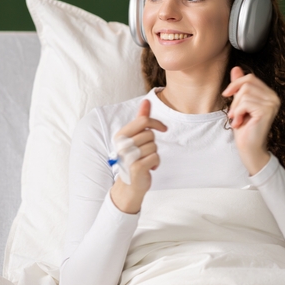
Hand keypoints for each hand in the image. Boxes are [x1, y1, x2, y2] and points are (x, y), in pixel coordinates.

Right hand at [109, 99, 166, 213]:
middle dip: (153, 143)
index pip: (143, 121)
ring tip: (146, 160)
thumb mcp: (135, 137)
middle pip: (150, 135)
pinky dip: (156, 163)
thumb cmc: (133, 158)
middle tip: (145, 152)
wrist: (129, 183)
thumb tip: (146, 101)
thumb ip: (141, 119)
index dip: (156, 123)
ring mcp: (128, 156)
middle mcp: (122, 144)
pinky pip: (156, 157)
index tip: (163, 129)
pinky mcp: (136, 167)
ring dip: (154, 154)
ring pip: (154, 146)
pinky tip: (149, 167)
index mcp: (121, 135)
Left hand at [222, 66, 279, 175]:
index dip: (235, 84)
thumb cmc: (245, 128)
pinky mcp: (267, 110)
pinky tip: (240, 122)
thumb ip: (239, 87)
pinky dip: (238, 112)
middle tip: (233, 113)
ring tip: (238, 119)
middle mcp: (274, 97)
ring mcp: (272, 103)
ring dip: (236, 107)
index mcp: (269, 94)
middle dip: (235, 97)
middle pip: (247, 83)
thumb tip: (236, 68)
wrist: (249, 148)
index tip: (226, 94)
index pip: (250, 78)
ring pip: (245, 93)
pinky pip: (245, 102)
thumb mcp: (239, 104)